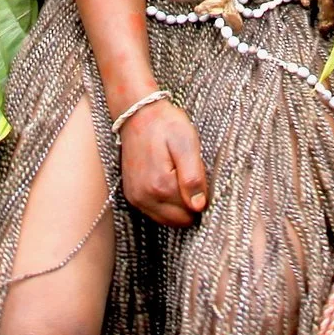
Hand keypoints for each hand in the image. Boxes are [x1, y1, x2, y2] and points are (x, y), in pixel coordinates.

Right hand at [116, 98, 207, 226]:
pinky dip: (165, 204)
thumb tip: (198, 206)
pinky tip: (167, 181)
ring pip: (167, 219)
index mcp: (160, 186)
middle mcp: (144, 197)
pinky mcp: (132, 195)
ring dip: (177, 205)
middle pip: (179, 220)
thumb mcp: (186, 145)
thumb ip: (193, 178)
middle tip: (189, 176)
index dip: (201, 196)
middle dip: (189, 204)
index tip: (198, 175)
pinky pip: (155, 212)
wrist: (138, 114)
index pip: (191, 211)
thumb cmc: (166, 126)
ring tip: (178, 176)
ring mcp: (136, 198)